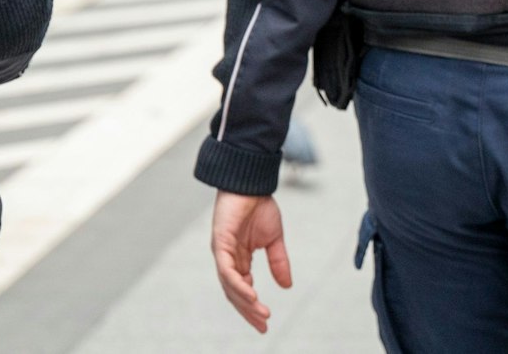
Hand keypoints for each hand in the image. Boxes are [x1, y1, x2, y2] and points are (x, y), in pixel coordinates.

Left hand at [210, 191, 291, 333]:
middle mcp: (227, 259)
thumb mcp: (274, 239)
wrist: (252, 181)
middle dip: (248, 311)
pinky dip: (237, 283)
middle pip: (234, 292)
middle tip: (263, 326)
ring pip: (229, 285)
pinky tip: (250, 293)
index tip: (266, 321)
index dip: (252, 306)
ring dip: (245, 301)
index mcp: (238, 259)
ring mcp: (222, 251)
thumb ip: (278, 262)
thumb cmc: (259, 206)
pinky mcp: (220, 242)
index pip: (242, 289)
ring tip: (260, 312)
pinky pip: (226, 270)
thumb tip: (287, 286)